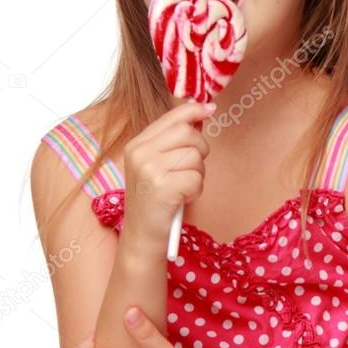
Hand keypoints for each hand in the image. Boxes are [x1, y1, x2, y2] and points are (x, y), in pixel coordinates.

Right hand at [122, 99, 212, 250]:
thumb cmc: (156, 201)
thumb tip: (202, 112)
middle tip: (190, 169)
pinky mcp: (162, 188)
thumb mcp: (156, 166)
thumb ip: (172, 141)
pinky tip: (183, 199)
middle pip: (187, 133)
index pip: (171, 117)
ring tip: (182, 188)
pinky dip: (196, 190)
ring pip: (195, 156)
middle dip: (200, 150)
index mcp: (136, 145)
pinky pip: (196, 177)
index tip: (210, 108)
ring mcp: (149, 170)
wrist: (142, 238)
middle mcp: (139, 153)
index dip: (194, 110)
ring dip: (198, 174)